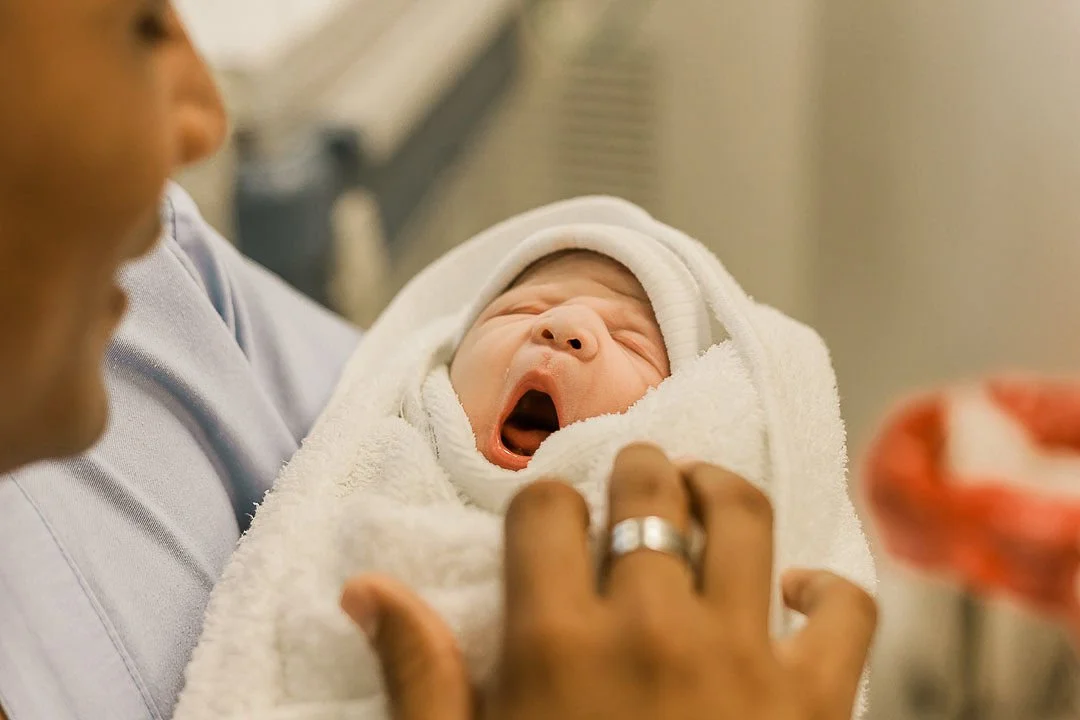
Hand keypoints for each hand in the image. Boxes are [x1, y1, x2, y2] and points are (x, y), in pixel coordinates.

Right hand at [342, 444, 877, 718]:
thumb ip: (420, 678)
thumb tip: (369, 591)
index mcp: (556, 645)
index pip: (545, 511)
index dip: (542, 502)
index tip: (548, 521)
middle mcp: (651, 630)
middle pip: (648, 491)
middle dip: (636, 472)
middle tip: (633, 482)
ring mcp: (742, 659)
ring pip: (744, 517)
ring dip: (720, 490)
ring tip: (703, 493)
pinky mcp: (815, 702)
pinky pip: (846, 610)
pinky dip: (828, 587)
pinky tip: (794, 592)